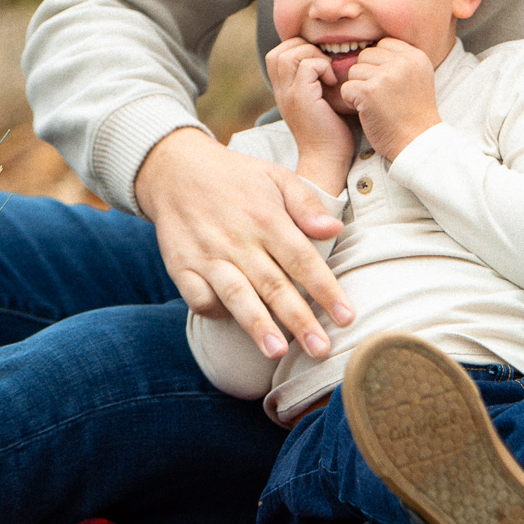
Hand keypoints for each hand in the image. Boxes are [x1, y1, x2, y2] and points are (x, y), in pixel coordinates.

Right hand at [134, 128, 352, 361]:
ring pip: (237, 297)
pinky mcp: (180, 267)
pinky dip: (216, 312)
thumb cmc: (237, 177)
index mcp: (267, 218)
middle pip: (274, 286)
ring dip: (257, 326)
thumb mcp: (277, 177)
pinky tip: (234, 323)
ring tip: (277, 352)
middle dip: (299, 320)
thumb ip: (307, 204)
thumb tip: (335, 229)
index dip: (326, 290)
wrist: (176, 170)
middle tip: (321, 349)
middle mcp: (238, 240)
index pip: (303, 260)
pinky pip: (199, 298)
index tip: (346, 317)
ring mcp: (207, 256)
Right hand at [266, 37, 356, 190]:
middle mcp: (281, 90)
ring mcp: (288, 94)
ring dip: (314, 56)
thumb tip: (340, 58)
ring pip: (289, 54)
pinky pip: (307, 65)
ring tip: (329, 73)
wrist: (328, 159)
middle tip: (325, 65)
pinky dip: (323, 67)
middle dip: (306, 48)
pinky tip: (334, 83)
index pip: (279, 53)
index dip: (301, 49)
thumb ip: (320, 81)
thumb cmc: (332, 132)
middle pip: (280, 50)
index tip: (322, 63)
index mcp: (284, 90)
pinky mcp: (301, 98)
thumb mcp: (322, 101)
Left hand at [338, 37, 441, 160]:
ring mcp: (385, 76)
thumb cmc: (414, 114)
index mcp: (415, 56)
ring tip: (374, 104)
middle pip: (366, 55)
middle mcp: (402, 62)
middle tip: (378, 95)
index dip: (378, 64)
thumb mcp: (418, 78)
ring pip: (354, 71)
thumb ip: (400, 61)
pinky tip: (366, 111)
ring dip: (358, 88)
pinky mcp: (369, 91)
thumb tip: (370, 50)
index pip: (383, 44)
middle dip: (366, 75)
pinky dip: (351, 101)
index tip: (386, 84)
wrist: (417, 141)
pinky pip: (346, 87)